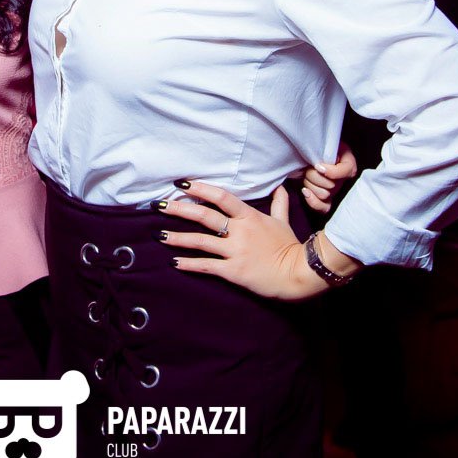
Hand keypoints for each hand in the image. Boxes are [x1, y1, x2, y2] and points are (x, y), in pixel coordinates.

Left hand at [159, 181, 355, 299]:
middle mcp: (239, 231)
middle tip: (158, 205)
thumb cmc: (290, 246)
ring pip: (200, 241)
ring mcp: (235, 251)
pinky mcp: (234, 271)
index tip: (181, 184)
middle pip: (204, 215)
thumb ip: (279, 204)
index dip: (200, 189)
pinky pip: (207, 266)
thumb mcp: (283, 222)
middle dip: (179, 209)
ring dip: (177, 237)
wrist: (299, 273)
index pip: (221, 197)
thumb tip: (280, 188)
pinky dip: (190, 264)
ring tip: (159, 235)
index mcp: (249, 216)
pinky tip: (175, 262)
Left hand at [301, 143, 356, 214]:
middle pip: (331, 185)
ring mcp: (334, 192)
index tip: (317, 165)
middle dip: (314, 176)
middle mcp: (343, 181)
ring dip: (310, 184)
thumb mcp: (329, 144)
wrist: (313, 154)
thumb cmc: (321, 148)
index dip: (329, 171)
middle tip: (309, 167)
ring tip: (306, 175)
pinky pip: (323, 208)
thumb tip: (319, 166)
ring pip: (324, 194)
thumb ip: (329, 151)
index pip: (343, 173)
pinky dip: (313, 201)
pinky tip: (305, 191)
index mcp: (348, 166)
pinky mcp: (326, 200)